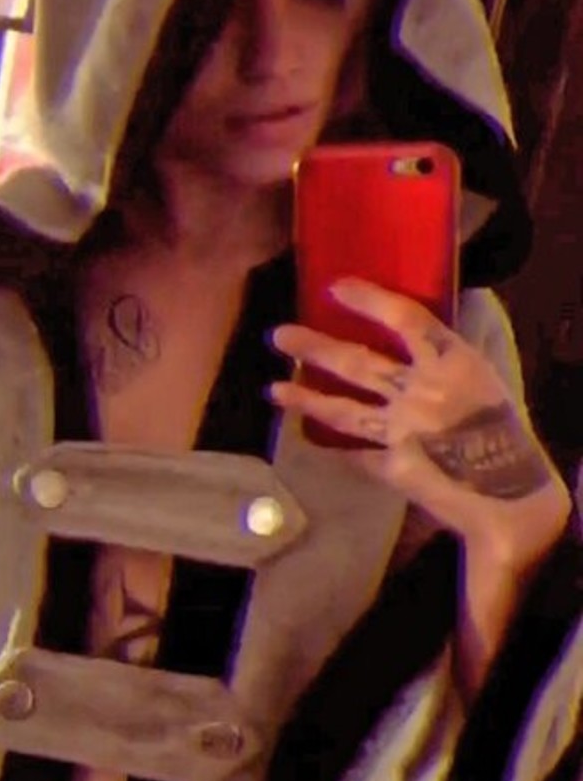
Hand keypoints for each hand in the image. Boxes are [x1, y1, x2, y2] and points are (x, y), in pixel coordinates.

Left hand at [268, 279, 571, 568]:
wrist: (506, 494)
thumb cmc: (501, 431)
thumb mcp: (480, 378)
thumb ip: (442, 356)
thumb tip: (408, 329)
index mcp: (452, 361)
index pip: (405, 317)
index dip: (369, 299)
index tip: (335, 287)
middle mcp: (421, 391)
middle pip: (357, 362)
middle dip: (314, 348)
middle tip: (280, 336)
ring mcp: (401, 430)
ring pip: (343, 410)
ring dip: (305, 399)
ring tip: (274, 390)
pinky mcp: (390, 465)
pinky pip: (355, 452)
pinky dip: (335, 446)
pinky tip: (311, 437)